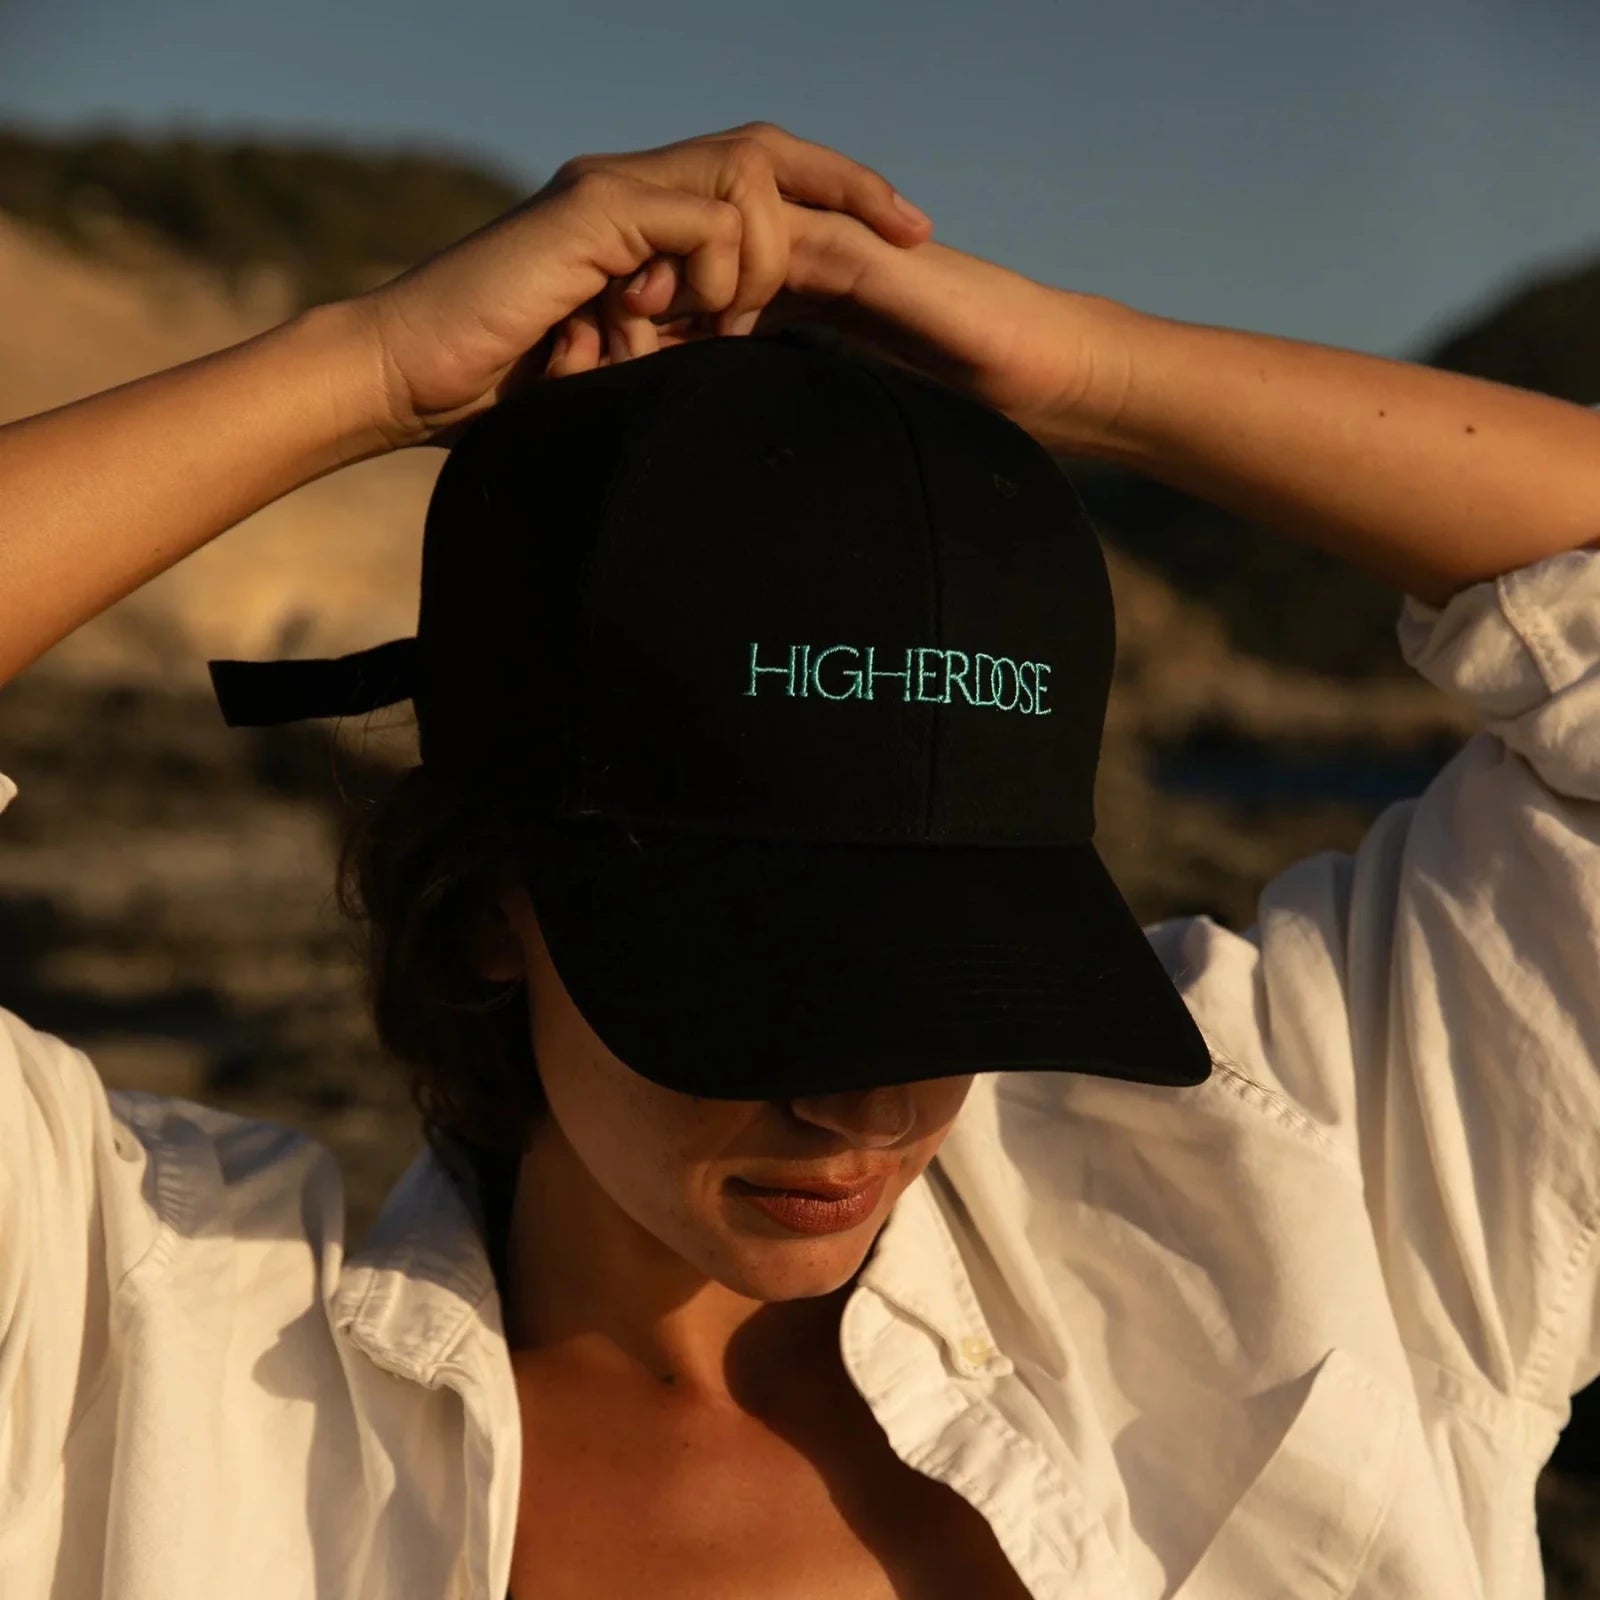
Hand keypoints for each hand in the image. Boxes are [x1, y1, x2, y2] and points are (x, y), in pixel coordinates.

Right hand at [343, 121, 932, 448]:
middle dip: (853, 185)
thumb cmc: (502, 392)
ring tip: (747, 319)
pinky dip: (723, 266)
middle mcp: (634, 191)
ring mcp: (611, 194)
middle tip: (915, 232)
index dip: (837, 200)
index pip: (759, 181)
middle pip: (769, 152)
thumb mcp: (620, 370)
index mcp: (646, 224)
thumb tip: (751, 375)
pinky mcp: (589, 213)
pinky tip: (705, 318)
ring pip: (743, 178)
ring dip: (770, 252)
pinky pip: (700, 216)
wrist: (406, 381)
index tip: (901, 245)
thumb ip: (681, 351)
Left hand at [561, 204, 1126, 457]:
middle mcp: (800, 267)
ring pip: (729, 244)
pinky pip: (790, 249)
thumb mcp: (842, 428)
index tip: (571, 366)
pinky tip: (690, 310)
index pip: (692, 299)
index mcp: (788, 302)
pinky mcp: (867, 257)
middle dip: (629, 292)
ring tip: (612, 316)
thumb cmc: (953, 417)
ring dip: (668, 275)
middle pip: (693, 262)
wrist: (1040, 381)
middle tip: (569, 332)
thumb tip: (724, 503)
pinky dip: (738, 272)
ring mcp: (833, 252)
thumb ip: (783, 435)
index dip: (629, 325)